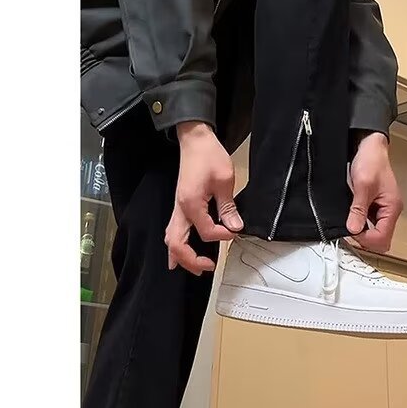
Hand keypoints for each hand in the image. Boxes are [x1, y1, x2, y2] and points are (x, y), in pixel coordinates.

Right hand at [165, 121, 243, 274]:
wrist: (195, 140)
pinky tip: (182, 254)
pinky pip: (174, 231)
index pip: (206, 232)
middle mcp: (180, 209)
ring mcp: (177, 208)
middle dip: (190, 260)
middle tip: (208, 267)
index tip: (234, 231)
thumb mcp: (225, 180)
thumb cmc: (209, 155)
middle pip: (176, 244)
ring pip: (171, 239)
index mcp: (191, 204)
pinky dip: (177, 245)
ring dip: (181, 256)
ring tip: (196, 267)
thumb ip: (228, 208)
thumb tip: (235, 228)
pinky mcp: (180, 205)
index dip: (222, 236)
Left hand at [346, 132, 402, 252]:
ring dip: (363, 233)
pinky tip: (352, 218)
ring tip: (350, 224)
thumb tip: (354, 229)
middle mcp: (390, 211)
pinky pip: (370, 223)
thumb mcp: (362, 185)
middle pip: (381, 239)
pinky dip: (361, 225)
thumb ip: (358, 209)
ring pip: (376, 233)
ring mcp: (383, 210)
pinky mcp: (376, 207)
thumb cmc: (371, 161)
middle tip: (350, 231)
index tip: (351, 232)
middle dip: (365, 239)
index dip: (366, 239)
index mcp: (392, 207)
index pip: (382, 237)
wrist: (370, 148)